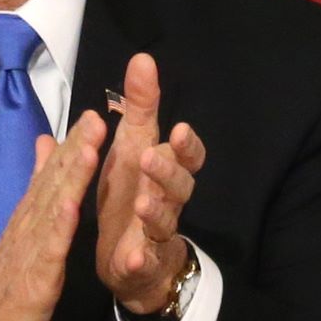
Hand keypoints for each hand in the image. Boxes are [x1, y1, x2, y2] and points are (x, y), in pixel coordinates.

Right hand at [0, 112, 107, 320]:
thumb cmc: (7, 284)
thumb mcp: (25, 234)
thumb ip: (36, 192)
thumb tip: (45, 149)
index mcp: (31, 217)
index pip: (53, 175)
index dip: (72, 145)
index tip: (93, 115)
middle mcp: (29, 226)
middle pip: (53, 182)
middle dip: (75, 149)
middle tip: (95, 117)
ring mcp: (30, 250)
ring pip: (52, 207)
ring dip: (70, 177)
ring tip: (89, 148)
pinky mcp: (34, 277)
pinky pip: (48, 249)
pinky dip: (59, 226)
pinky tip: (71, 205)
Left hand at [95, 51, 206, 320]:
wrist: (132, 262)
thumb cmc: (133, 196)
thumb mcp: (132, 147)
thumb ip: (141, 108)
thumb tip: (143, 58)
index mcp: (164, 172)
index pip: (188, 156)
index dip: (188, 145)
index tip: (181, 128)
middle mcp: (168, 201)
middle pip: (180, 185)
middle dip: (167, 171)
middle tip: (149, 157)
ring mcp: (158, 234)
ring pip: (166, 221)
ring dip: (156, 211)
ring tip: (142, 204)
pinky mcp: (144, 263)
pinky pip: (145, 261)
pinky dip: (140, 260)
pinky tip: (133, 258)